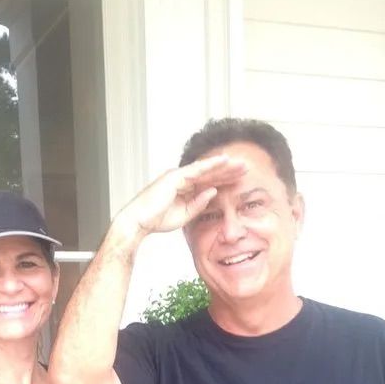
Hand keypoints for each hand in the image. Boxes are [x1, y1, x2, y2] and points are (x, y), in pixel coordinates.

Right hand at [114, 155, 246, 240]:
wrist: (138, 222)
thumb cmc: (156, 220)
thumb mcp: (184, 215)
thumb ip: (199, 204)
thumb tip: (213, 192)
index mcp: (183, 188)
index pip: (208, 181)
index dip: (225, 179)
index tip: (241, 179)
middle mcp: (181, 178)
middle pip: (210, 173)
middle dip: (228, 170)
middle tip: (246, 167)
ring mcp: (178, 176)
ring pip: (206, 169)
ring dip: (224, 166)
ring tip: (240, 163)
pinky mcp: (175, 176)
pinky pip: (196, 169)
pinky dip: (211, 165)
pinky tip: (224, 161)